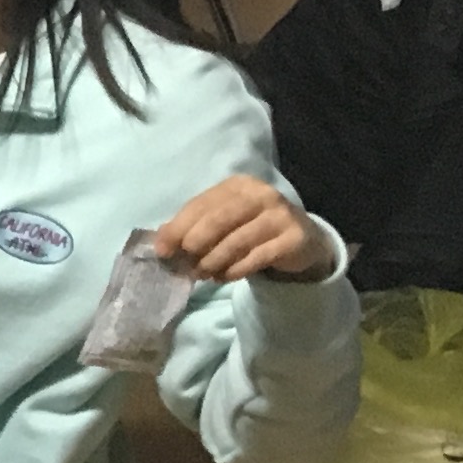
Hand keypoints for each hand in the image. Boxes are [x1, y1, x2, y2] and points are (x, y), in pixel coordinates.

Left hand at [157, 173, 331, 284]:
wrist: (301, 241)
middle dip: (196, 244)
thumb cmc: (252, 229)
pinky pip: (258, 257)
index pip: (201, 204)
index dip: (178, 227)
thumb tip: (161, 239)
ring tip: (203, 274)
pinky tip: (224, 277)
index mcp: (237, 185)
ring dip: (214, 261)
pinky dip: (236, 270)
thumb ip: (195, 226)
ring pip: (237, 240)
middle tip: (185, 265)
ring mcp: (280, 215)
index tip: (162, 250)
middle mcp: (260, 194)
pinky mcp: (294, 238)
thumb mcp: (224, 221)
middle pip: (218, 220)